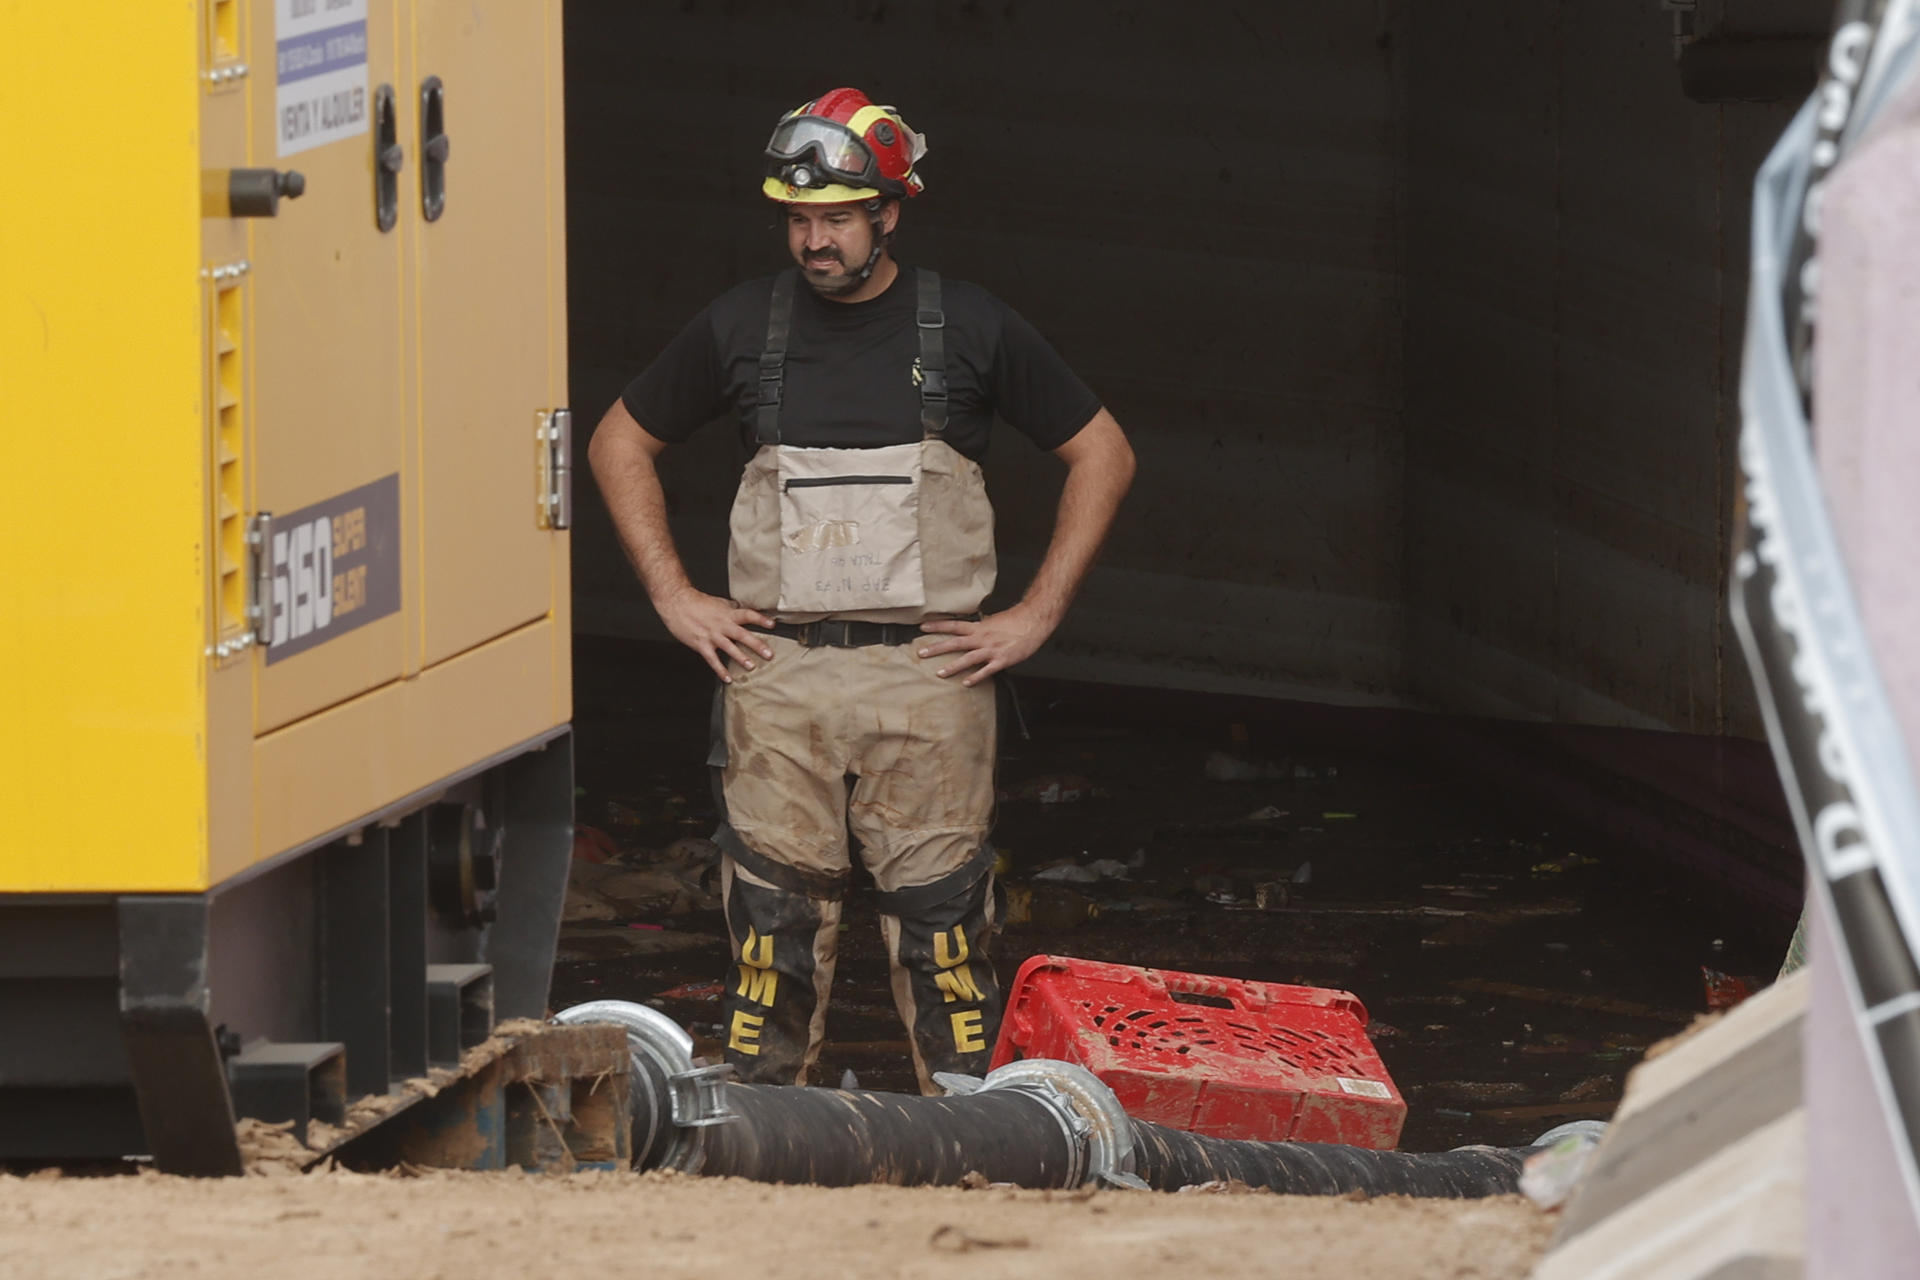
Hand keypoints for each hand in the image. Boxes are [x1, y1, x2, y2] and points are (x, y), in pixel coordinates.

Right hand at [655, 586, 773, 681]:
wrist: (676, 603)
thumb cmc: (696, 602)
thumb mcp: (718, 602)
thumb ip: (731, 608)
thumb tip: (742, 610)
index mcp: (727, 613)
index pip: (748, 615)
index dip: (761, 619)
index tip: (772, 625)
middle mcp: (721, 624)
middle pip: (742, 634)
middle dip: (757, 645)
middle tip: (769, 654)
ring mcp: (711, 635)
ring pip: (729, 648)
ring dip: (741, 658)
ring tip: (751, 667)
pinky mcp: (701, 644)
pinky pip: (712, 660)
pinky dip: (720, 670)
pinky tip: (728, 679)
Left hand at [916, 603, 1056, 685]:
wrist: (1033, 622)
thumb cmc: (1015, 620)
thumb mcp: (993, 620)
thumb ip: (981, 627)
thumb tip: (971, 628)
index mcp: (979, 627)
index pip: (953, 625)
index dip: (937, 626)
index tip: (922, 627)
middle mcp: (982, 638)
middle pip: (955, 643)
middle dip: (937, 648)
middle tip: (921, 653)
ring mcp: (991, 650)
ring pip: (967, 659)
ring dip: (952, 666)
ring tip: (939, 673)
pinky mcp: (1001, 660)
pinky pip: (986, 671)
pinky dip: (976, 677)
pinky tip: (966, 683)